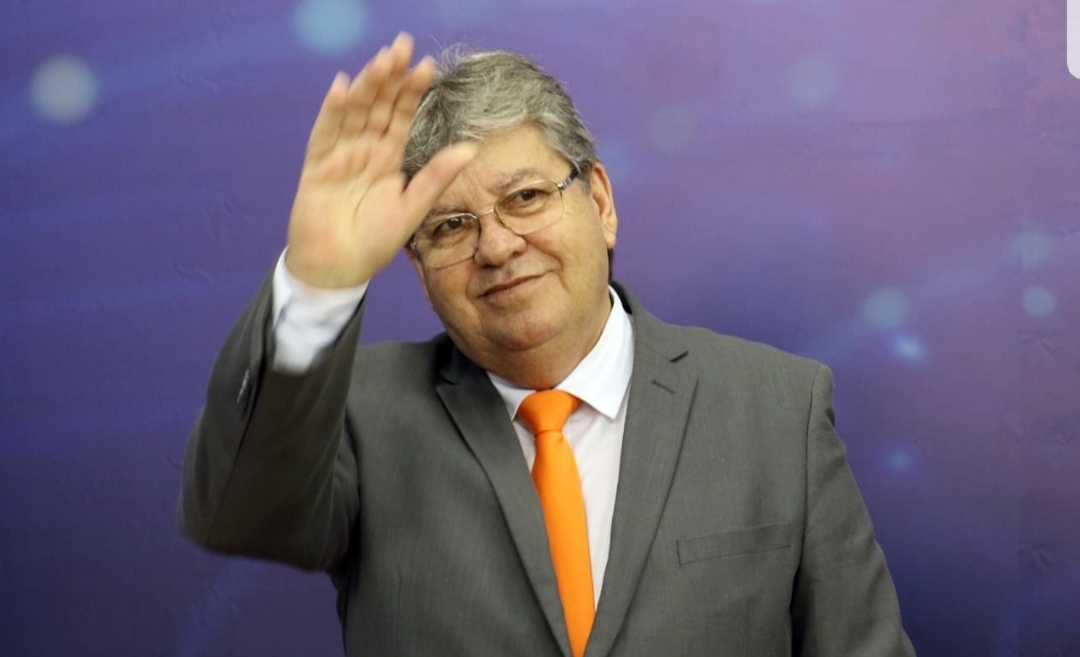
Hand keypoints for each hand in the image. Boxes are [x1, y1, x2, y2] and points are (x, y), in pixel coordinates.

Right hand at [284, 32, 477, 287]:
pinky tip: (343, 87)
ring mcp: (339, 156)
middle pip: (378, 106)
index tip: (427, 65)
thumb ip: (438, 177)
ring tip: (381, 60)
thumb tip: (471, 148)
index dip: (412, 91)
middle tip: (401, 45)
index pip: (401, 117)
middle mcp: (364, 151)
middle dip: (389, 76)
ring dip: (366, 85)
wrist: (339, 269)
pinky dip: (333, 111)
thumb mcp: (414, 208)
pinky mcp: (316, 167)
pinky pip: (325, 134)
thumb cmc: (374, 242)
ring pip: (354, 113)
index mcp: (388, 159)